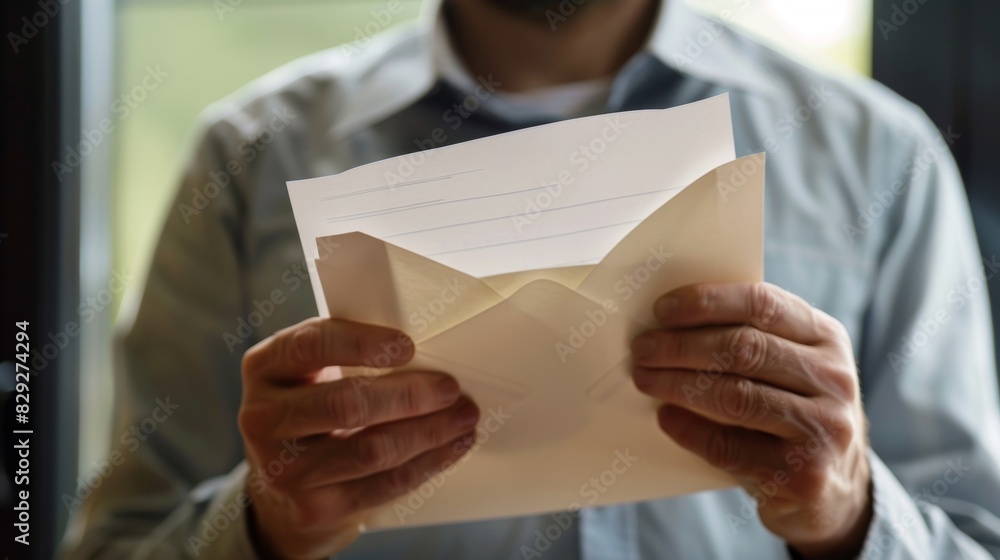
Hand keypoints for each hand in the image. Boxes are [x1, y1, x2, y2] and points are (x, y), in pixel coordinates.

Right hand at [238, 318, 479, 558]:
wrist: (281, 484)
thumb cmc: (312, 406)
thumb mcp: (312, 370)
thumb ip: (350, 350)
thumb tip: (431, 347)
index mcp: (264, 367)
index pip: (311, 345)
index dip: (362, 343)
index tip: (408, 346)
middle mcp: (264, 419)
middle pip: (346, 404)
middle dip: (409, 395)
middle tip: (449, 388)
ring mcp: (286, 470)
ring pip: (372, 450)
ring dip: (430, 431)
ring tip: (463, 415)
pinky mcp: (315, 508)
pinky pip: (384, 484)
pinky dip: (429, 462)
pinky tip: (453, 445)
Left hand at [631, 282, 871, 558]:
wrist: (835, 489)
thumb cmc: (792, 413)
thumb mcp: (789, 368)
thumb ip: (750, 340)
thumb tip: (669, 322)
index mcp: (827, 339)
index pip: (762, 304)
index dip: (707, 302)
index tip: (661, 310)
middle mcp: (834, 379)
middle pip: (744, 349)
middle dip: (682, 346)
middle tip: (642, 350)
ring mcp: (824, 428)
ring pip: (735, 397)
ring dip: (678, 385)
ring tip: (645, 379)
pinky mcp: (804, 475)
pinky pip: (730, 447)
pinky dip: (690, 430)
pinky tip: (666, 418)